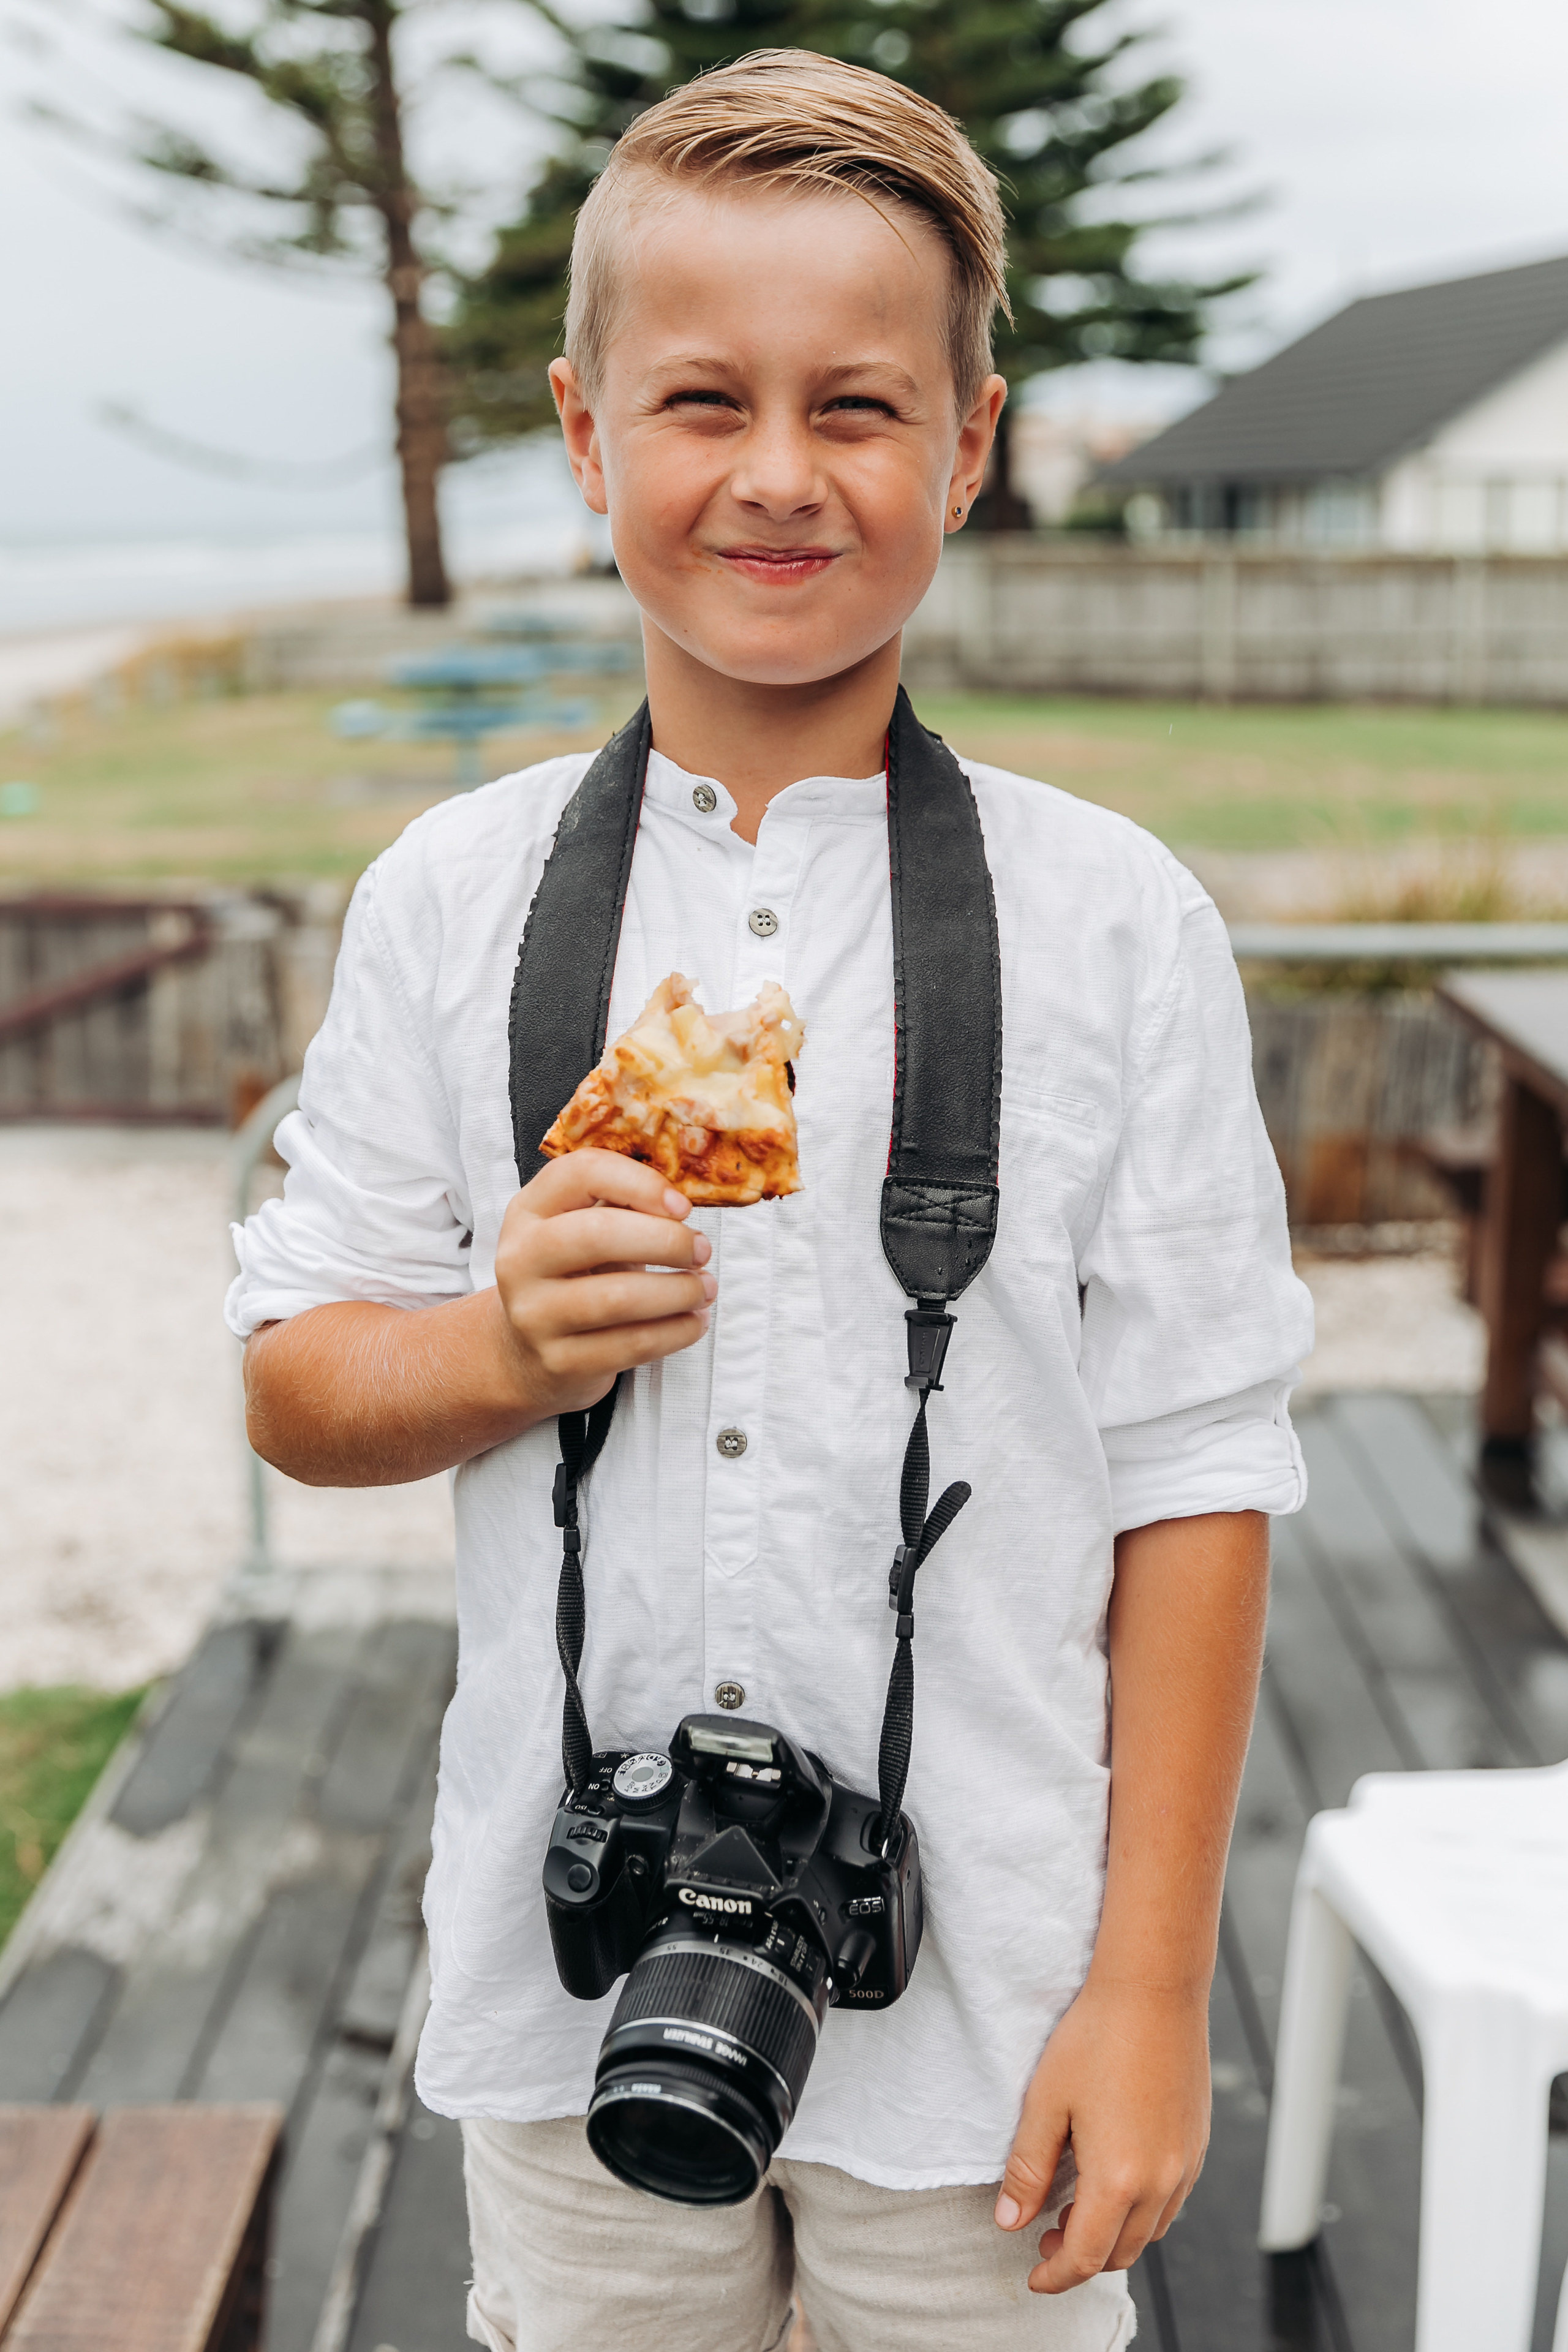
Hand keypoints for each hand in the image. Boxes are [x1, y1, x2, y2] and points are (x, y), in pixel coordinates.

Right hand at [492, 1149, 715, 1419]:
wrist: (527, 1352)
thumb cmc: (574, 1276)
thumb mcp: (581, 1228)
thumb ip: (622, 1205)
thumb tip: (680, 1207)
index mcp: (528, 1211)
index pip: (580, 1173)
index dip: (640, 1182)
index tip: (683, 1207)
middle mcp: (520, 1259)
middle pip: (598, 1234)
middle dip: (666, 1241)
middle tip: (701, 1250)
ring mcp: (534, 1315)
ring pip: (618, 1298)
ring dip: (678, 1292)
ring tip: (704, 1289)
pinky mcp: (558, 1361)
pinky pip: (630, 1345)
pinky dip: (675, 1332)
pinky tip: (693, 1322)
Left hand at [994, 1979, 1209, 2293]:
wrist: (1153, 1990)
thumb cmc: (1096, 2037)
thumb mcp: (1046, 2102)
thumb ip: (1027, 2169)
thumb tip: (1009, 2220)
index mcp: (1118, 2179)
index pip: (1084, 2256)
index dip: (1055, 2277)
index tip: (1033, 2277)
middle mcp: (1160, 2182)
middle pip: (1120, 2252)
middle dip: (1081, 2258)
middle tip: (1045, 2237)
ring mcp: (1185, 2164)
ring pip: (1150, 2232)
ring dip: (1113, 2237)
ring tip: (1075, 2211)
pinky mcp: (1197, 2144)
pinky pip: (1171, 2202)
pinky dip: (1141, 2212)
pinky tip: (1114, 2183)